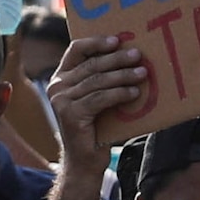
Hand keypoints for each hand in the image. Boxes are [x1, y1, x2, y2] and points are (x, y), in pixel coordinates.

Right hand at [45, 32, 154, 160]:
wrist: (85, 160)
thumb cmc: (97, 126)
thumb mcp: (97, 97)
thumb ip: (103, 78)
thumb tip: (130, 56)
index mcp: (61, 76)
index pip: (76, 49)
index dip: (97, 42)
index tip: (118, 39)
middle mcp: (57, 85)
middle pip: (91, 64)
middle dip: (117, 58)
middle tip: (138, 55)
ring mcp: (61, 100)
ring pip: (97, 81)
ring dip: (123, 75)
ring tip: (142, 73)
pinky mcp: (70, 114)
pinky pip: (100, 98)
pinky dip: (119, 94)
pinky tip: (134, 93)